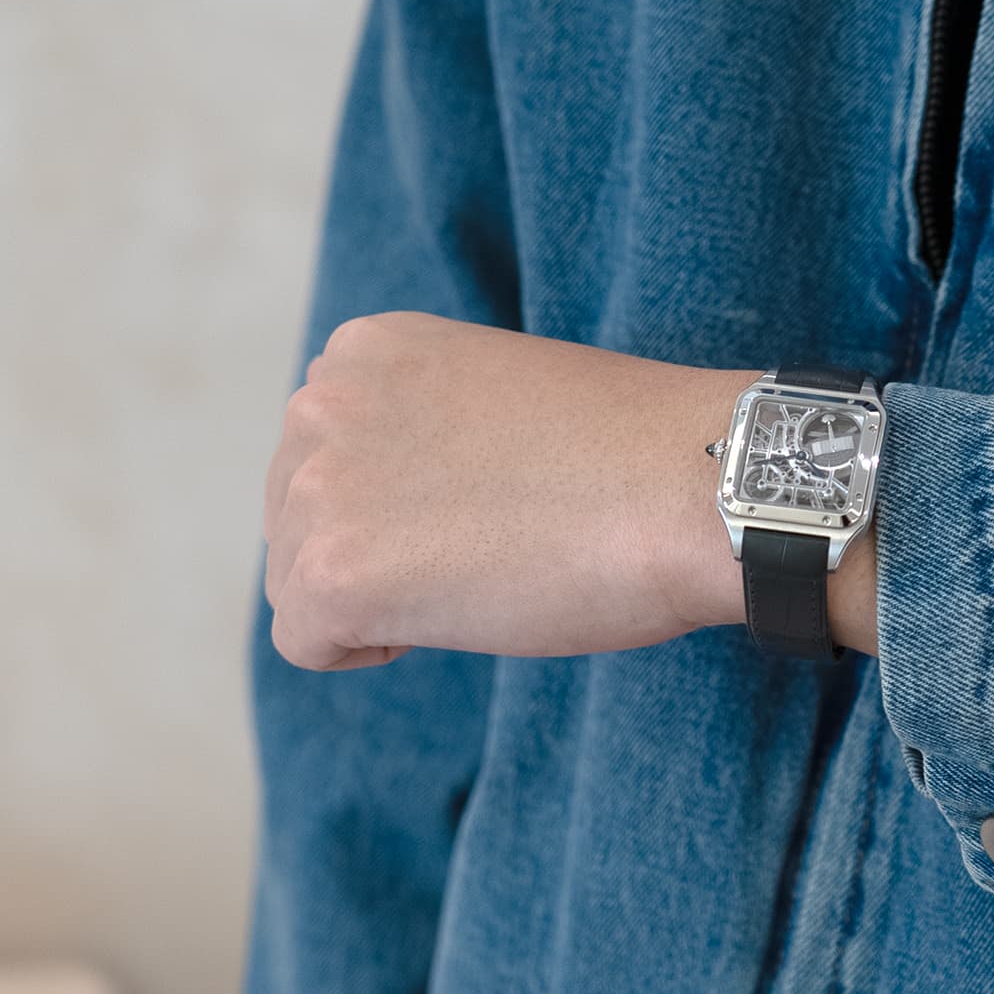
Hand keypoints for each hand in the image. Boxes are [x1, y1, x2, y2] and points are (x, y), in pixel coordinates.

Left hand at [262, 313, 877, 669]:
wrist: (693, 484)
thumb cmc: (629, 448)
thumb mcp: (498, 393)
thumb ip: (422, 425)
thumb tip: (394, 501)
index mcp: (365, 347)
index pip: (329, 452)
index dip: (403, 498)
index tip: (484, 501)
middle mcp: (320, 399)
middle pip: (300, 517)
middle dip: (379, 547)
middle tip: (491, 543)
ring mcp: (319, 485)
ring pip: (299, 581)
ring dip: (382, 597)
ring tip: (487, 567)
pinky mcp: (330, 572)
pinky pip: (311, 642)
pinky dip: (377, 647)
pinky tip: (463, 607)